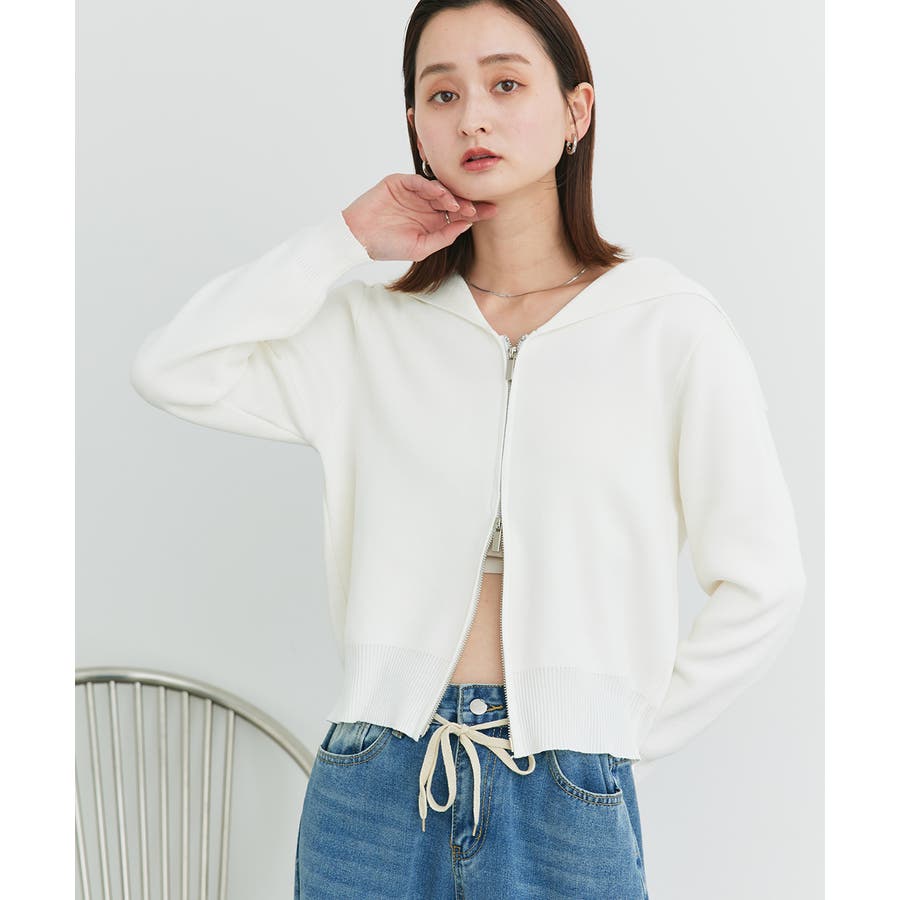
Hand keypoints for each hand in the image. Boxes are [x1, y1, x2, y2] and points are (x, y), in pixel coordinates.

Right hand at [341, 173, 497, 261]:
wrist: (358, 239)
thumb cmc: (386, 246)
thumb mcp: (420, 247)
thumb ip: (443, 237)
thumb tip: (466, 225)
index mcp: (431, 220)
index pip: (458, 214)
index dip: (475, 213)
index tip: (493, 212)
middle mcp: (425, 204)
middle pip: (453, 199)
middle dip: (469, 203)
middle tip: (483, 208)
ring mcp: (413, 192)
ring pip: (439, 189)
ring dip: (452, 197)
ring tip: (463, 207)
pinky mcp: (400, 182)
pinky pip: (420, 181)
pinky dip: (433, 188)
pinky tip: (444, 198)